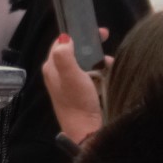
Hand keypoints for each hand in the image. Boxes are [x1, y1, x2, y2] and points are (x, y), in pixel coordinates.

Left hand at [40, 29, 107, 147]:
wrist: (87, 131)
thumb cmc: (78, 102)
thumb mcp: (71, 76)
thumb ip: (64, 55)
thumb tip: (65, 37)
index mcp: (52, 67)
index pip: (61, 42)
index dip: (77, 33)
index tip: (94, 31)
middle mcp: (58, 74)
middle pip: (74, 51)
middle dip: (90, 45)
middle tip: (105, 37)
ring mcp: (69, 84)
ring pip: (84, 62)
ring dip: (97, 58)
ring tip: (110, 61)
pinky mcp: (80, 92)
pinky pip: (90, 74)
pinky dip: (100, 71)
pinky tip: (109, 73)